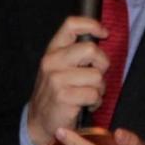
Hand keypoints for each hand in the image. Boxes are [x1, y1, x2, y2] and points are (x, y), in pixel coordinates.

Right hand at [27, 17, 109, 144]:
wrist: (39, 120)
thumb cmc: (56, 92)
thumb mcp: (59, 67)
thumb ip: (76, 53)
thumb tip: (101, 37)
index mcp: (53, 50)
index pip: (71, 25)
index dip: (92, 25)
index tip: (104, 33)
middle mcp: (52, 61)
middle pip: (91, 49)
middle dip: (102, 64)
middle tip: (96, 76)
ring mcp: (56, 79)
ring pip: (96, 76)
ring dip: (99, 89)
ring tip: (88, 94)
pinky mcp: (63, 97)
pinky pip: (93, 94)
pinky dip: (95, 102)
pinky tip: (86, 105)